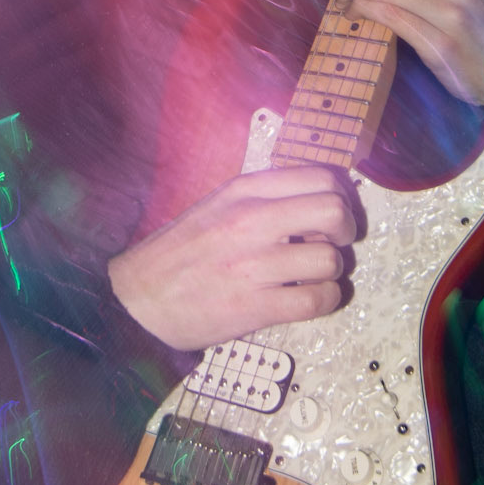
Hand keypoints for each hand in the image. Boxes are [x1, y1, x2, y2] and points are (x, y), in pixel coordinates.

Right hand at [109, 167, 357, 351]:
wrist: (138, 299)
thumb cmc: (182, 252)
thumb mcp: (219, 205)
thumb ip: (266, 198)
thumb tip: (319, 201)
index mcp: (244, 191)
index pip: (321, 177)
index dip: (340, 197)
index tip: (330, 215)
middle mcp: (251, 221)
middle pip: (334, 211)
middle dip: (345, 230)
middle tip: (329, 244)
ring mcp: (252, 265)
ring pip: (330, 260)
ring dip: (330, 272)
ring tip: (310, 275)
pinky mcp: (254, 307)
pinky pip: (317, 301)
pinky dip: (325, 301)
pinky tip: (309, 299)